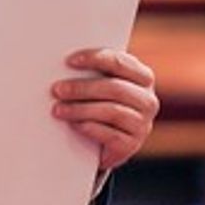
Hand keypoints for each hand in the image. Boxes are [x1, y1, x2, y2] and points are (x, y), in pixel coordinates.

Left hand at [52, 47, 157, 172]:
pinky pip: (110, 135)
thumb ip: (93, 73)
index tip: (69, 61)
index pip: (120, 62)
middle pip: (114, 88)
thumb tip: (64, 66)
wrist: (104, 146)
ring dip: (81, 109)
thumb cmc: (100, 107)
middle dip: (82, 88)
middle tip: (57, 90)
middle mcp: (147, 100)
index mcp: (143, 77)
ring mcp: (143, 124)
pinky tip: (74, 125)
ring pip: (112, 111)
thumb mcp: (101, 87)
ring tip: (58, 109)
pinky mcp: (132, 145)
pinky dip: (89, 128)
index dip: (95, 59)